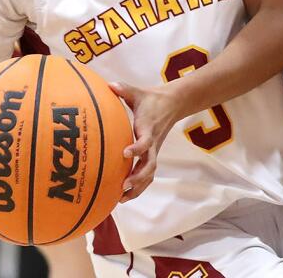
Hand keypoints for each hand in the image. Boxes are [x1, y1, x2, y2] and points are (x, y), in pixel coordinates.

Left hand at [109, 81, 181, 201]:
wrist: (173, 104)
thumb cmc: (151, 99)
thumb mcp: (138, 92)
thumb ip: (124, 89)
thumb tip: (109, 85)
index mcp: (148, 129)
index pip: (145, 142)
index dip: (137, 148)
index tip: (125, 153)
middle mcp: (153, 143)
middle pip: (150, 165)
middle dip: (138, 177)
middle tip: (123, 186)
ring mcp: (154, 151)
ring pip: (149, 174)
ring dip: (138, 187)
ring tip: (121, 198)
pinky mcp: (152, 156)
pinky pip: (147, 175)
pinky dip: (139, 187)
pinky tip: (124, 197)